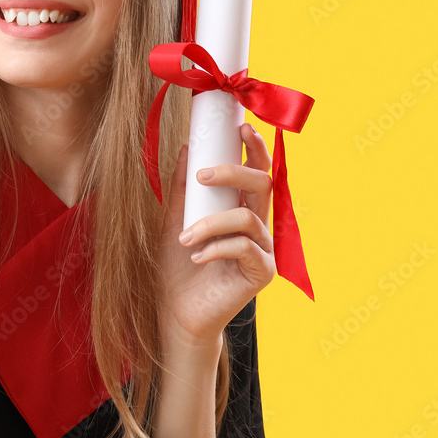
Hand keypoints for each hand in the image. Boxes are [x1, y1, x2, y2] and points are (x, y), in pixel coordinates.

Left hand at [158, 123, 275, 345]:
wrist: (174, 311)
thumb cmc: (176, 266)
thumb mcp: (174, 218)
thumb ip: (182, 187)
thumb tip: (186, 148)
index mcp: (240, 208)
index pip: (257, 171)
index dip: (256, 147)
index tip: (242, 126)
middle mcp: (258, 226)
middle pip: (263, 184)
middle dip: (233, 172)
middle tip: (201, 175)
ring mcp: (263, 250)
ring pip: (247, 218)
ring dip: (211, 223)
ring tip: (184, 238)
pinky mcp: (262, 273)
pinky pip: (244, 248)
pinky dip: (216, 248)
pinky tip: (196, 257)